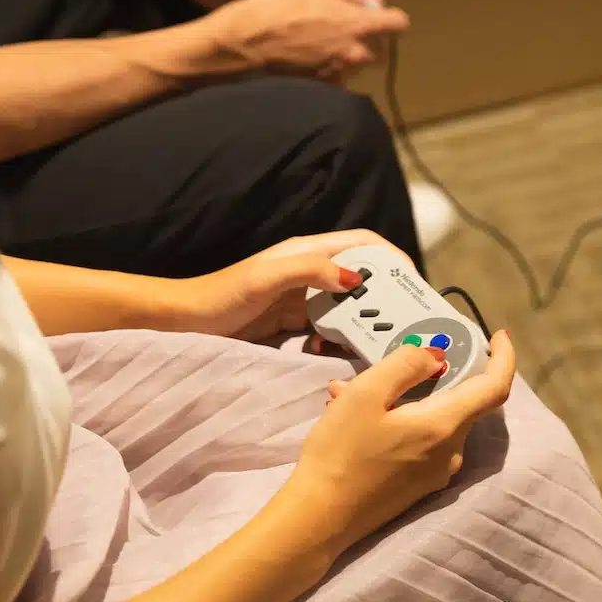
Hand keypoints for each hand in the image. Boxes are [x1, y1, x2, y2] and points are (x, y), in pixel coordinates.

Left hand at [167, 230, 413, 339]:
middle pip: (364, 278)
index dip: (393, 258)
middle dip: (385, 298)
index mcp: (309, 252)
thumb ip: (308, 270)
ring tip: (377, 343)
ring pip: (350, 309)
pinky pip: (331, 332)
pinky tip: (336, 356)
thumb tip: (355, 278)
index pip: (364, 245)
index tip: (413, 284)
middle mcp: (312, 272)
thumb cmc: (221, 295)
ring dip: (365, 324)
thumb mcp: (265, 278)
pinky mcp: (296, 324)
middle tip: (403, 323)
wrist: (188, 323)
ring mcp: (305, 300)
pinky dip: (340, 343)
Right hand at [207, 0, 408, 80]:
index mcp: (359, 24)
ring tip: (329, 43)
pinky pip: (338, 78)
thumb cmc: (280, 4)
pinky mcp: (321, 85)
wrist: (247, 41)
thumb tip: (366, 0)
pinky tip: (316, 58)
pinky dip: (333, 70)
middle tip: (352, 29)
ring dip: (352, 55)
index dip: (392, 17)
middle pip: (382, 51)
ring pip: (359, 65)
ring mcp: (339, 71)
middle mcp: (355, 52)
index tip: (381, 15)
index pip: (398, 24)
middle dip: (374, 40)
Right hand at [287, 330, 514, 553]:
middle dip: (429, 376)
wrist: (319, 518)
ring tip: (350, 392)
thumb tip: (437, 357)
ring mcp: (436, 473)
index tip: (498, 336)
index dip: (504, 357)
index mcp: (444, 426)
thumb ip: (406, 365)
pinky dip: (398, 421)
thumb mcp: (366, 394)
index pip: (495, 387)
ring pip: (433, 420)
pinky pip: (420, 441)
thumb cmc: (340, 452)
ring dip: (403, 399)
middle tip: (389, 362)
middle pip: (460, 401)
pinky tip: (356, 419)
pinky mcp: (418, 485)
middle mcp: (450, 451)